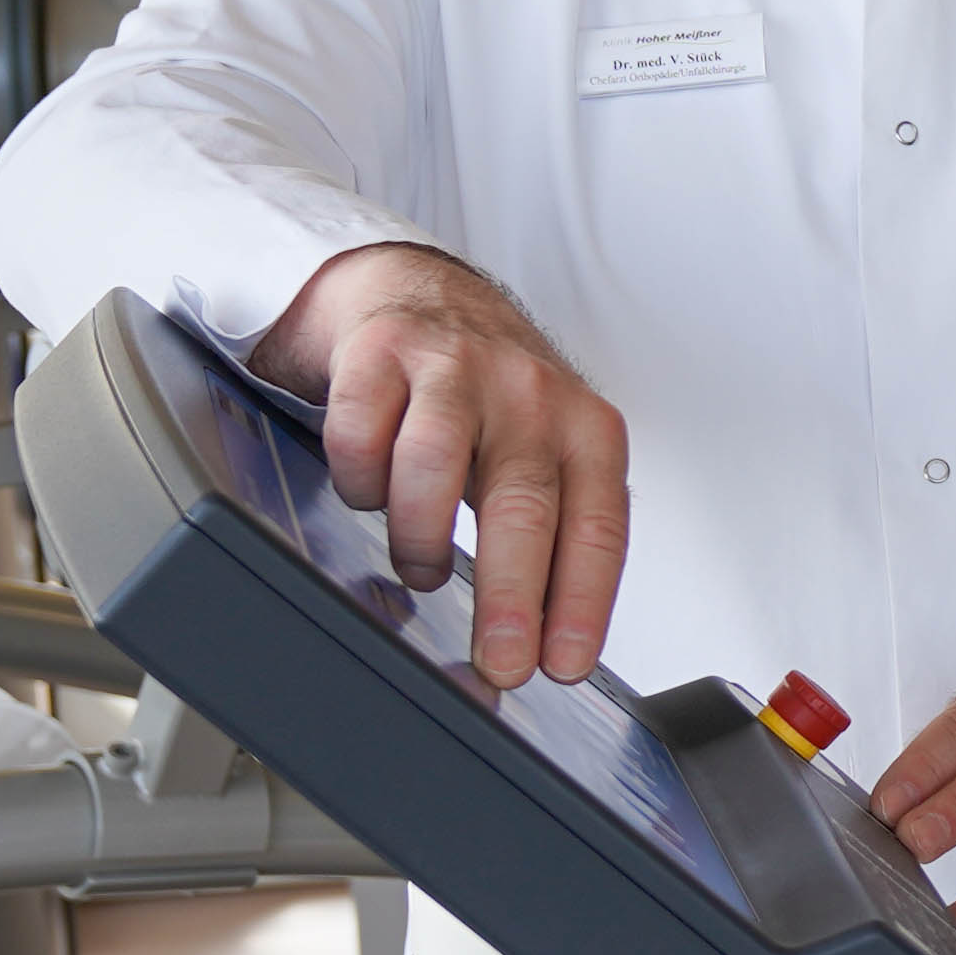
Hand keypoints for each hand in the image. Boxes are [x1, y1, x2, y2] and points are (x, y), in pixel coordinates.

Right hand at [250, 243, 631, 686]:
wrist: (423, 292)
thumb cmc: (491, 399)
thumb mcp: (545, 456)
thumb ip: (549, 533)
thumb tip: (538, 642)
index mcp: (586, 430)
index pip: (597, 526)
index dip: (582, 600)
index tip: (563, 663)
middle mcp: (530, 393)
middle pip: (524, 502)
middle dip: (512, 594)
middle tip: (499, 659)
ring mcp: (456, 366)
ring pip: (436, 461)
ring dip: (422, 534)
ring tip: (421, 567)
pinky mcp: (382, 350)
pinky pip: (361, 429)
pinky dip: (359, 477)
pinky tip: (371, 493)